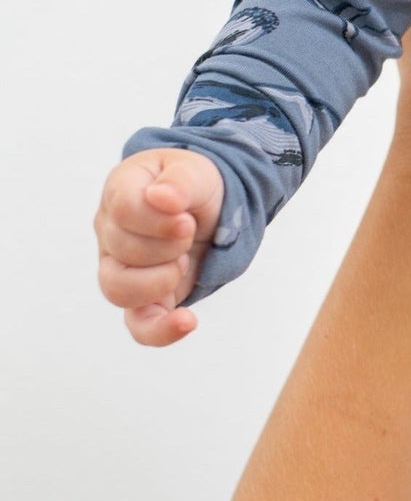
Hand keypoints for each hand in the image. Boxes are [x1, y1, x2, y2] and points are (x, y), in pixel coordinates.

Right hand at [95, 147, 223, 345]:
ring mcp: (121, 268)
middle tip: (190, 229)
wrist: (210, 204)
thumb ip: (180, 181)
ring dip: (162, 277)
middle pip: (124, 251)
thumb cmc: (194, 183)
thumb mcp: (195, 171)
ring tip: (184, 259)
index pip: (123, 210)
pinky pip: (140, 325)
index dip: (159, 220)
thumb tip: (160, 197)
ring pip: (119, 290)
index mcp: (120, 192)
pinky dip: (161, 329)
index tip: (187, 218)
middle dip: (170, 243)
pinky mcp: (145, 298)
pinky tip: (186, 322)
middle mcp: (111, 233)